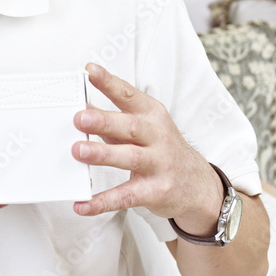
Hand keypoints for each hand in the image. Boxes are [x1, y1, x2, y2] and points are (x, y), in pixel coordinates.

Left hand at [71, 63, 223, 233]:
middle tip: (79, 118)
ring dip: (103, 155)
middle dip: (104, 120)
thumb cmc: (160, 148)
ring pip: (130, 158)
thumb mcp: (141, 128)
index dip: (109, 83)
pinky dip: (102, 202)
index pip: (129, 95)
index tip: (90, 71)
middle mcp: (158, 137)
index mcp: (152, 115)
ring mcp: (159, 165)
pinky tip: (82, 204)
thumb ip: (112, 118)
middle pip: (130, 126)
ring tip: (78, 151)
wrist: (197, 185)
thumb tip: (80, 105)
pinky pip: (126, 197)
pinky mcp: (155, 192)